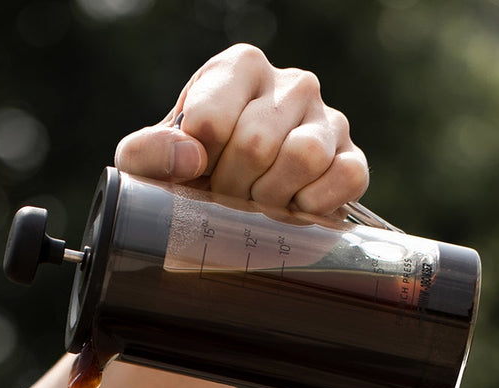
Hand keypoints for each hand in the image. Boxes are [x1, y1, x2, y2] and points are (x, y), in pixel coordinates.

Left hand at [114, 42, 367, 213]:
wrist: (230, 207)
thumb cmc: (189, 177)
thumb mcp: (148, 163)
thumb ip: (146, 153)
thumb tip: (192, 155)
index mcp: (240, 67)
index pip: (212, 119)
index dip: (202, 164)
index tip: (200, 174)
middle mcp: (291, 83)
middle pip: (257, 143)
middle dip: (234, 187)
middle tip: (229, 197)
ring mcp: (328, 119)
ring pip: (305, 155)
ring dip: (274, 197)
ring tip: (260, 202)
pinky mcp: (352, 158)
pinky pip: (347, 177)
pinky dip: (316, 204)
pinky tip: (295, 209)